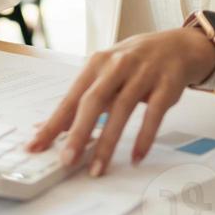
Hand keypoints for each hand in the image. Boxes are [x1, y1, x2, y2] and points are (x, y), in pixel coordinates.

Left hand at [26, 27, 214, 175]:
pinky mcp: (167, 85)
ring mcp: (143, 74)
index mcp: (97, 63)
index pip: (71, 97)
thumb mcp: (105, 73)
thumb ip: (82, 100)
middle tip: (66, 160)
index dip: (53, 123)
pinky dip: (144, 136)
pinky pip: (154, 113)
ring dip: (108, 142)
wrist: (177, 45)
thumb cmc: (134, 62)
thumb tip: (51, 128)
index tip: (36, 145)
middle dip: (79, 132)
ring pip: (122, 109)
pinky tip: (136, 156)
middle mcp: (118, 65)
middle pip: (94, 100)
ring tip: (97, 168)